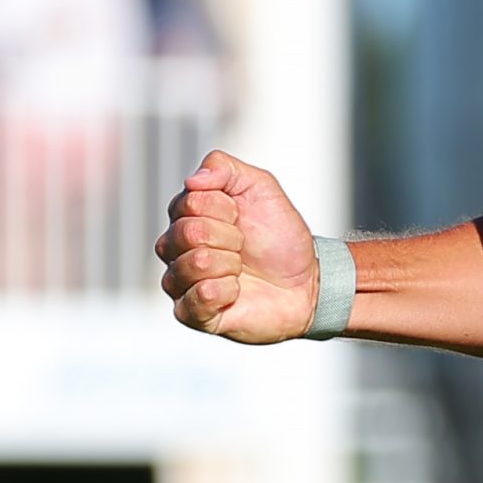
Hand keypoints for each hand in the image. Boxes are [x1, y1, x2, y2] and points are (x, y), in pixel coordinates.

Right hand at [155, 150, 319, 343]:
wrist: (306, 280)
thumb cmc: (280, 236)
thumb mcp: (260, 187)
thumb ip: (224, 168)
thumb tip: (192, 180)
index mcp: (187, 215)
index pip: (189, 202)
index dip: (225, 209)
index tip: (241, 217)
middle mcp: (177, 248)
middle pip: (186, 233)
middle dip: (229, 237)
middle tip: (244, 245)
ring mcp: (182, 282)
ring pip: (190, 266)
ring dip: (228, 265)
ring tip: (240, 269)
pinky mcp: (192, 313)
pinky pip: (196, 299)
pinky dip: (225, 291)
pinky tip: (236, 291)